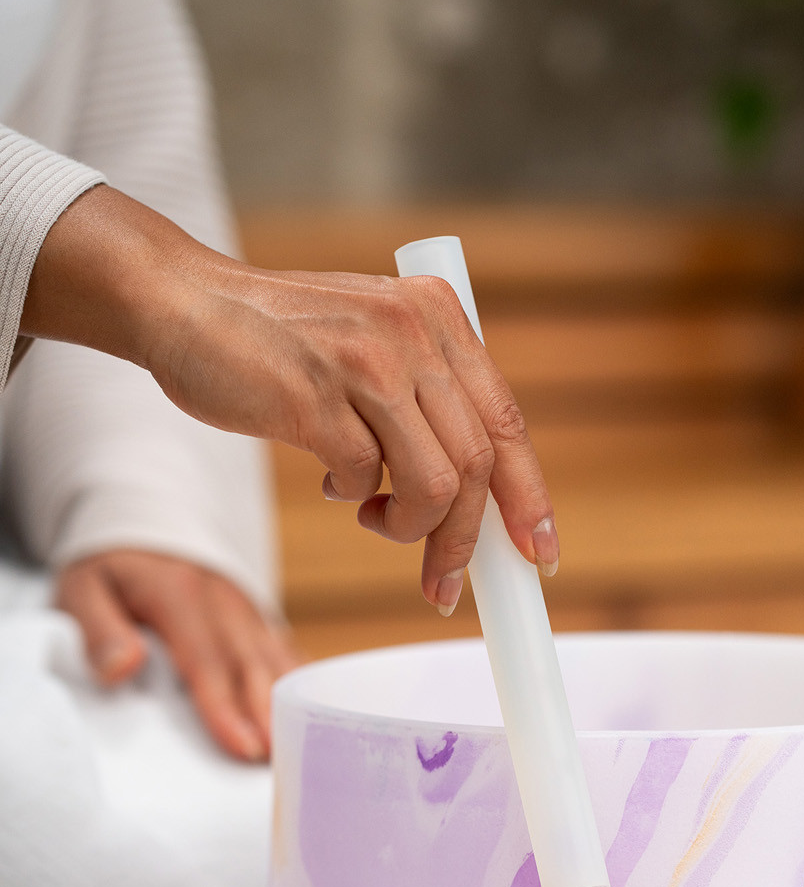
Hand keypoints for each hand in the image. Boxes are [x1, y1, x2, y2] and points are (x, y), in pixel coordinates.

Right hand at [22, 188, 559, 614]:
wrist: (183, 302)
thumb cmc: (280, 338)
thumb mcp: (374, 339)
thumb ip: (427, 393)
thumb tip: (479, 491)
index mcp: (438, 317)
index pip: (507, 422)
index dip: (528, 498)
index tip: (538, 554)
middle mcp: (413, 333)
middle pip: (477, 464)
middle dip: (466, 540)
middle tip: (444, 583)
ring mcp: (366, 363)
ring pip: (435, 483)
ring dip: (410, 527)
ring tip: (375, 518)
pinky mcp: (315, 396)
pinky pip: (364, 479)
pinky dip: (352, 496)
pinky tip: (327, 480)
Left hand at [55, 549, 295, 760]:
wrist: (145, 528)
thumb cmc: (113, 571)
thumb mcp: (84, 589)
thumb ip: (97, 628)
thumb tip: (122, 668)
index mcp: (181, 595)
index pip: (206, 660)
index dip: (226, 706)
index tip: (243, 747)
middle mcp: (224, 603)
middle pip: (252, 666)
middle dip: (268, 716)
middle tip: (278, 764)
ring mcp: (247, 611)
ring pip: (277, 660)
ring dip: (291, 705)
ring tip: (301, 750)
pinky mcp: (258, 620)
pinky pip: (286, 651)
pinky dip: (301, 683)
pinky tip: (312, 715)